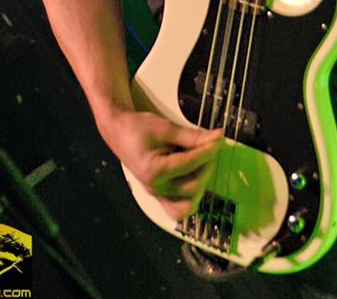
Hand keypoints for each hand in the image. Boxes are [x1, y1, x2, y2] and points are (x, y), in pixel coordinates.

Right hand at [106, 109, 221, 220]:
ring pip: (187, 205)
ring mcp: (157, 194)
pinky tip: (196, 177)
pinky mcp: (159, 194)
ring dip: (200, 185)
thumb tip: (215, 138)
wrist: (118, 131)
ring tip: (204, 163)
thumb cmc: (137, 128)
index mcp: (154, 171)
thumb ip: (191, 136)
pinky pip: (178, 208)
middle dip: (207, 165)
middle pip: (192, 186)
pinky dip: (190, 197)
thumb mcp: (165, 128)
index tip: (218, 139)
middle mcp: (155, 188)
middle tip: (212, 147)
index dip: (208, 150)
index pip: (190, 164)